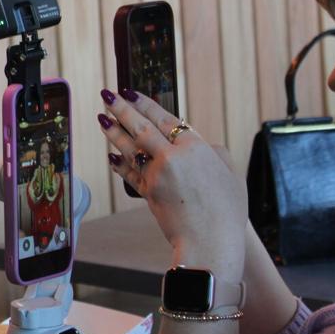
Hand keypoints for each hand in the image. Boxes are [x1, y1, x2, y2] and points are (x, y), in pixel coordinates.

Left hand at [98, 89, 245, 281]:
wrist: (211, 241)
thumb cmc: (227, 210)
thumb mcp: (233, 176)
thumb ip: (217, 154)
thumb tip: (205, 145)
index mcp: (195, 147)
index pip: (165, 118)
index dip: (146, 104)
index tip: (130, 92)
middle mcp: (172, 157)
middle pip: (141, 127)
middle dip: (122, 109)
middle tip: (106, 94)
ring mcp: (156, 175)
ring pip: (130, 147)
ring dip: (113, 132)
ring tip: (101, 118)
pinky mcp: (147, 192)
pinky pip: (129, 174)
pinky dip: (120, 164)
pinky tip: (111, 156)